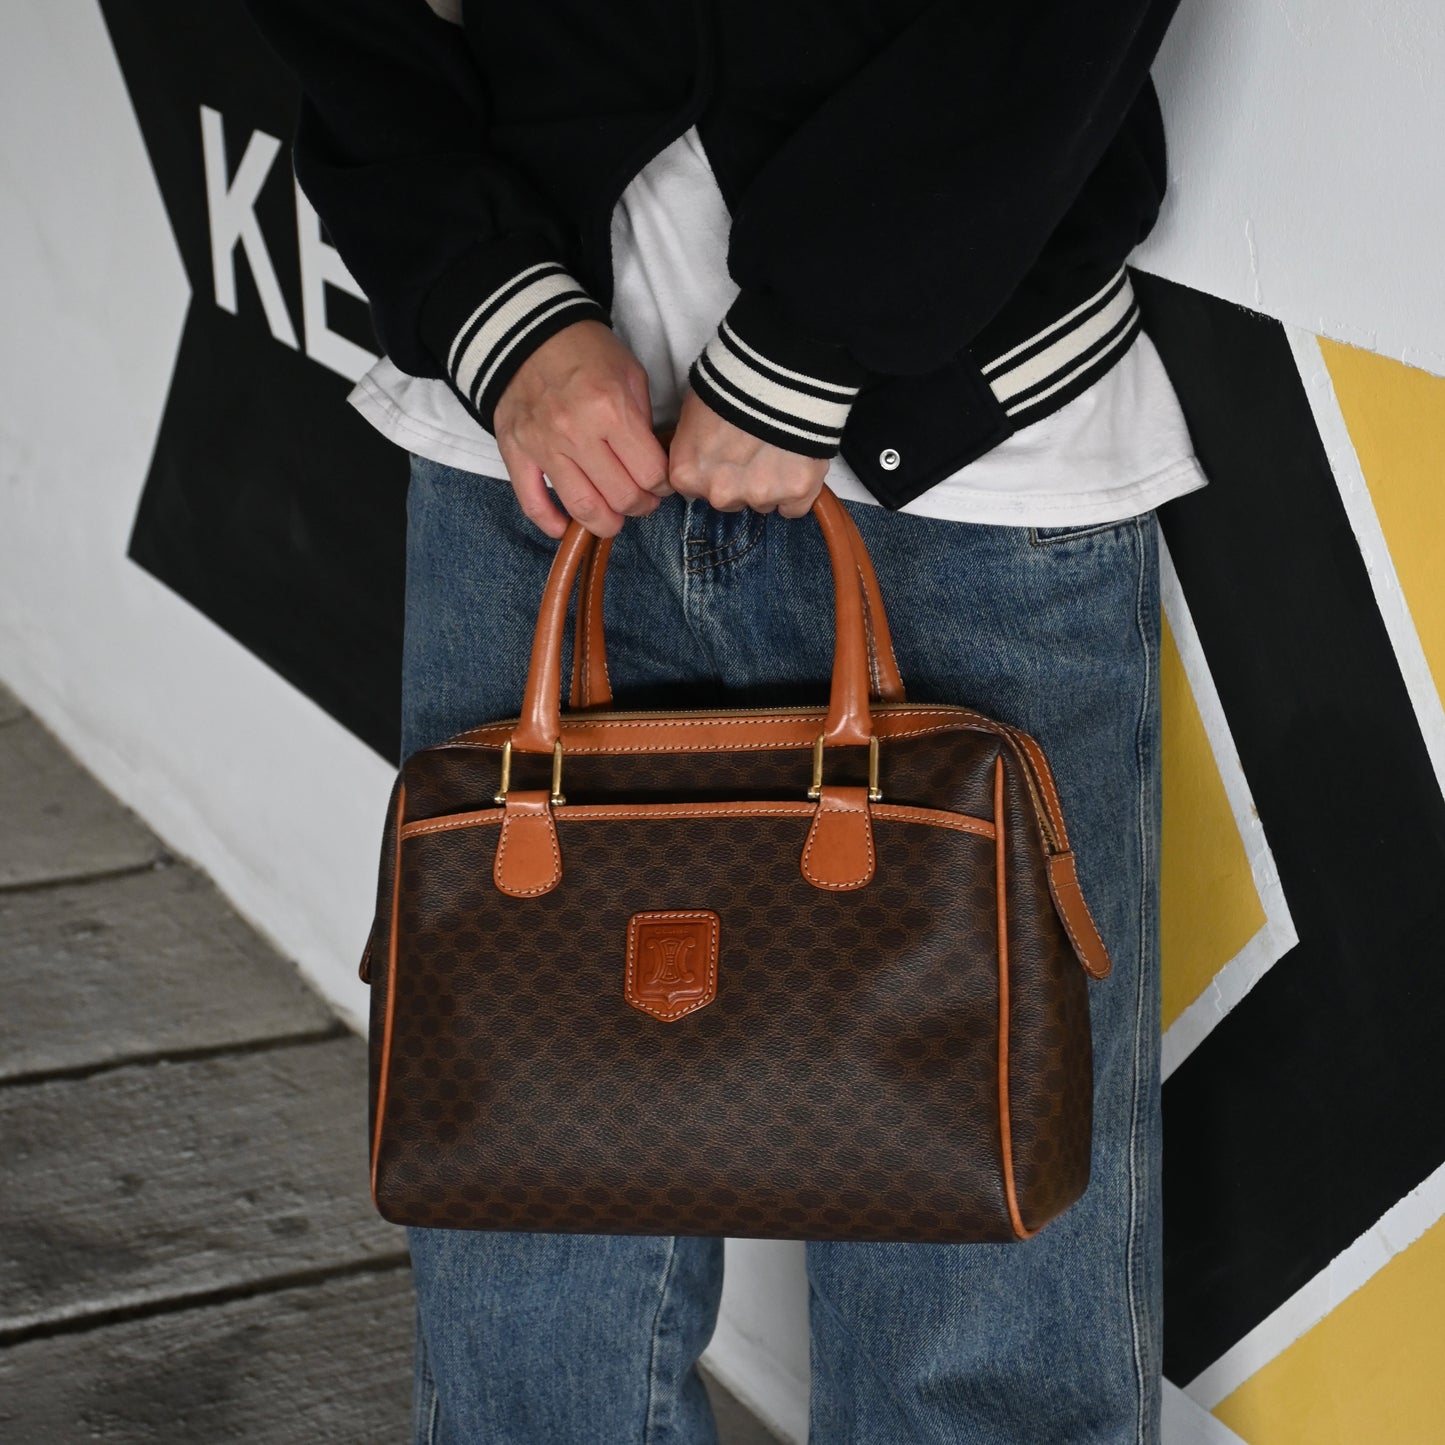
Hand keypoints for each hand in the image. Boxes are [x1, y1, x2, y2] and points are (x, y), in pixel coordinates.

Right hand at [493, 320, 670, 537]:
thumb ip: (643, 422)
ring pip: (582, 508)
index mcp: (610, 410)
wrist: (527, 332)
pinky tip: (565, 528)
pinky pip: (532, 502)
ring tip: (614, 517)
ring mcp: (543, 446)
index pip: (650, 473)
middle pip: (621, 497)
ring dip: (605, 523)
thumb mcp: (630, 374)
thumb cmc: (585, 351)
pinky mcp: (516, 452)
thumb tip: (654, 465)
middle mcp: (576, 433)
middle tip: (642, 501)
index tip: (662, 483)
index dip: (663, 485)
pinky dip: (550, 523)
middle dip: (641, 507)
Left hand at [668, 389, 828, 517]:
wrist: (778, 370)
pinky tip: (797, 463)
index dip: (712, 470)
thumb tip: (701, 449)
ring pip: (763, 502)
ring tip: (778, 448)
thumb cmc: (731, 382)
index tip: (724, 454)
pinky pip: (794, 507)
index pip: (695, 490)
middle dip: (741, 480)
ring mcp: (760, 495)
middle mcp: (720, 492)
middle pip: (730, 500)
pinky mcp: (796, 491)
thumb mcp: (693, 409)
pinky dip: (797, 491)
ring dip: (770, 483)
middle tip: (754, 446)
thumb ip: (693, 443)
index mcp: (688, 474)